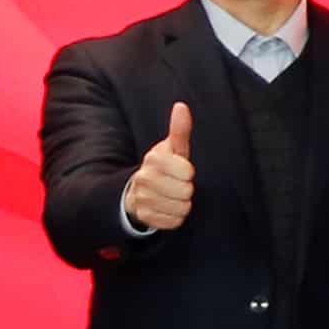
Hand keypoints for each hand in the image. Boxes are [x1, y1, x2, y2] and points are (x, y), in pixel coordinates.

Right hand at [118, 103, 197, 235]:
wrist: (139, 189)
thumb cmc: (165, 166)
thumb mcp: (174, 148)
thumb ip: (180, 129)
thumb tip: (181, 106)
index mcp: (153, 159)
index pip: (187, 171)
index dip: (189, 172)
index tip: (182, 170)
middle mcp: (144, 178)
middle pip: (185, 192)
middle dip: (186, 189)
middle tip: (178, 184)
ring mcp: (142, 198)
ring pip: (180, 208)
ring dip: (182, 204)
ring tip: (174, 196)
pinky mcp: (144, 216)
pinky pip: (173, 222)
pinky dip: (175, 217)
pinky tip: (169, 207)